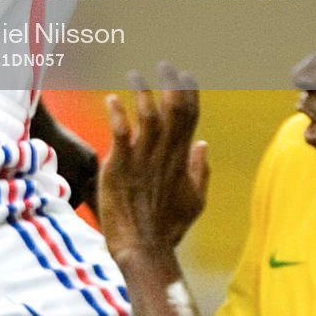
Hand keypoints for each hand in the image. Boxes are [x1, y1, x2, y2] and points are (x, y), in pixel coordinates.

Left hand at [99, 63, 208, 257]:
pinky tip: (112, 99)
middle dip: (171, 85)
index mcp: (181, 160)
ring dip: (143, 93)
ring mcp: (142, 160)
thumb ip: (200, 172)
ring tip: (135, 75)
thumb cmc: (166, 228)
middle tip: (165, 65)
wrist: (144, 249)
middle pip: (174, 111)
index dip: (190, 94)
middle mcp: (165, 156)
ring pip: (149, 117)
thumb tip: (204, 144)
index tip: (187, 74)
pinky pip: (121, 134)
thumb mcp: (194, 202)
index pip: (190, 118)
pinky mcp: (120, 167)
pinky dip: (118, 115)